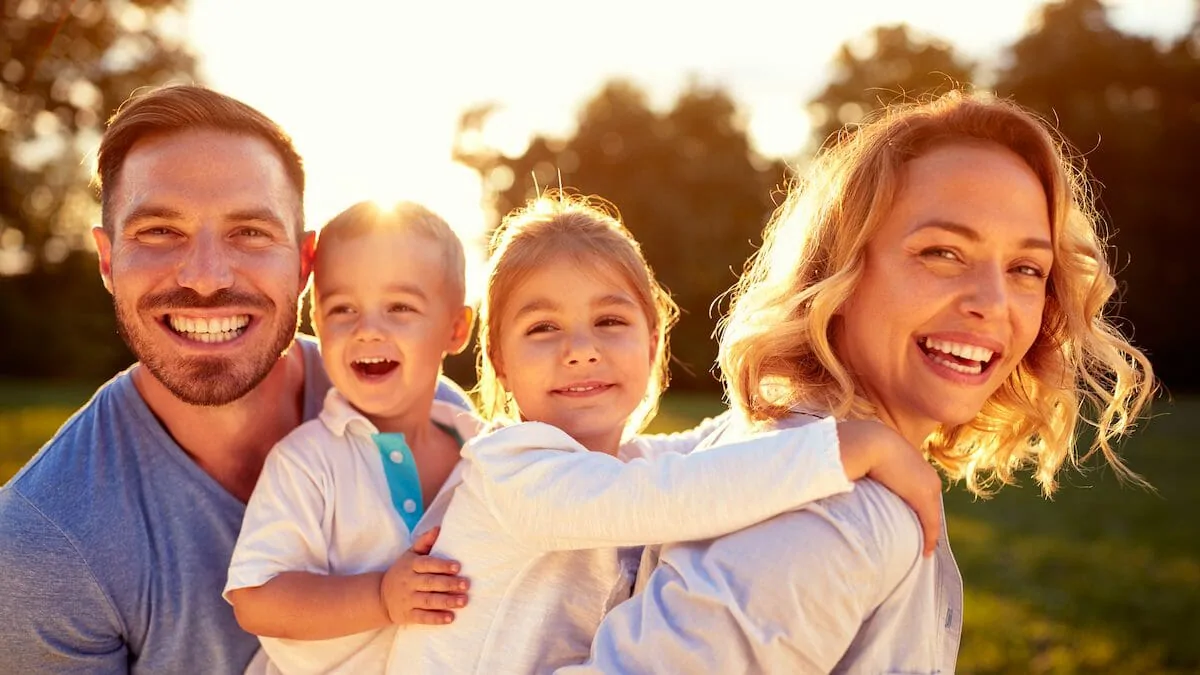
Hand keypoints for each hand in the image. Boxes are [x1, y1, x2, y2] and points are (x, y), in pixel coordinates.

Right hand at [379, 527, 469, 624]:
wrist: (380, 596)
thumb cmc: (402, 571)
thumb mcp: (410, 555)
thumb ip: (424, 542)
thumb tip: (439, 528)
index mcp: (410, 566)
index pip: (427, 564)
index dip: (442, 566)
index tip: (458, 567)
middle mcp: (409, 582)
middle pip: (430, 583)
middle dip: (449, 584)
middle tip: (466, 584)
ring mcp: (408, 600)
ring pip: (428, 601)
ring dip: (447, 601)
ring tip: (464, 601)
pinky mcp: (408, 615)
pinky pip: (423, 617)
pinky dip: (436, 618)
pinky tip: (450, 617)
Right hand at [836, 420, 942, 556]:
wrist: (868, 442)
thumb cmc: (859, 446)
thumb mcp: (865, 457)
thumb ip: (865, 468)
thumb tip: (848, 477)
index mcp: (911, 461)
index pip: (917, 488)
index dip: (912, 504)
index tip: (907, 519)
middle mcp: (925, 473)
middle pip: (929, 503)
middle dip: (924, 521)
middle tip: (918, 540)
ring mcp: (927, 485)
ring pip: (931, 515)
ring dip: (927, 532)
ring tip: (922, 548)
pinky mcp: (924, 497)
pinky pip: (930, 523)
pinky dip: (929, 538)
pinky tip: (926, 552)